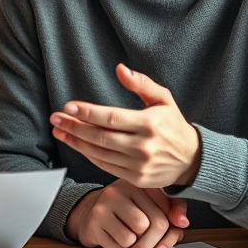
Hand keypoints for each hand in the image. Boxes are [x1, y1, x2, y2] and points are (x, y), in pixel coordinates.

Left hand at [51, 64, 201, 187]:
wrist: (192, 159)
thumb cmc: (173, 125)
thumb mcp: (163, 99)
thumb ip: (141, 83)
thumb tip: (120, 69)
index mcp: (150, 124)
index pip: (111, 118)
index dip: (87, 113)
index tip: (69, 107)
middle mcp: (143, 146)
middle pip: (100, 137)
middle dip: (74, 127)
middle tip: (55, 119)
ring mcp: (139, 165)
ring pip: (99, 153)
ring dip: (76, 142)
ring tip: (59, 131)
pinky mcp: (136, 178)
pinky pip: (105, 166)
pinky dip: (88, 155)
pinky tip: (76, 144)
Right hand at [64, 180, 188, 247]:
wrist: (88, 213)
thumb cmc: (126, 211)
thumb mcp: (150, 205)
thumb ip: (173, 210)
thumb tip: (182, 222)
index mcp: (137, 184)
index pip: (163, 213)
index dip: (169, 233)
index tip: (166, 239)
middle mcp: (119, 190)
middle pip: (150, 226)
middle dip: (152, 242)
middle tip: (148, 246)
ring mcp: (103, 206)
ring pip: (132, 238)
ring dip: (133, 246)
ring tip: (128, 237)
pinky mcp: (93, 223)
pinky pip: (116, 247)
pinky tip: (114, 239)